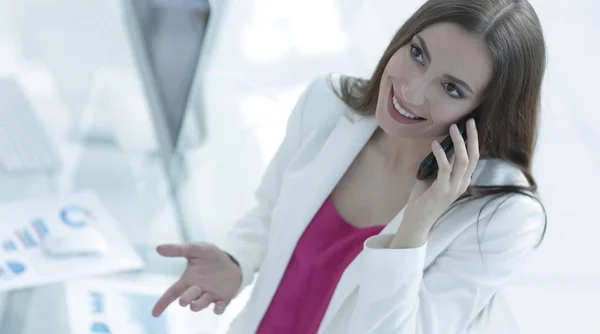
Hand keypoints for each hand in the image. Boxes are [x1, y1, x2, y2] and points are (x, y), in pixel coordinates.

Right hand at [151, 242, 241, 316]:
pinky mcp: (223, 298)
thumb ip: (178, 250)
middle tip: (183, 301)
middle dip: (186, 299)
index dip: (163, 303)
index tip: (154, 313)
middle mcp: (197, 290)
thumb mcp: (195, 249)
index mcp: (188, 280)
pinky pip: (220, 306)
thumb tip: (158, 248)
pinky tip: (219, 306)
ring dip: (198, 305)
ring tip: (194, 306)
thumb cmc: (210, 256)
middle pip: (188, 298)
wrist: (232, 260)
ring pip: (202, 303)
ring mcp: (210, 295)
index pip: (172, 292)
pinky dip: (219, 308)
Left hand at [395, 119, 479, 245]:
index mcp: (462, 181)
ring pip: (463, 161)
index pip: (474, 158)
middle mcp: (461, 184)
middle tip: (469, 121)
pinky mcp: (441, 190)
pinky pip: (445, 169)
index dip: (473, 141)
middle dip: (472, 137)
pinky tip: (434, 144)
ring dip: (459, 142)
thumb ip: (441, 166)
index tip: (470, 125)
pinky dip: (441, 154)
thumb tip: (442, 148)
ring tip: (453, 128)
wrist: (417, 221)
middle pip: (473, 157)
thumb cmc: (423, 199)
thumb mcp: (434, 178)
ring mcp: (453, 188)